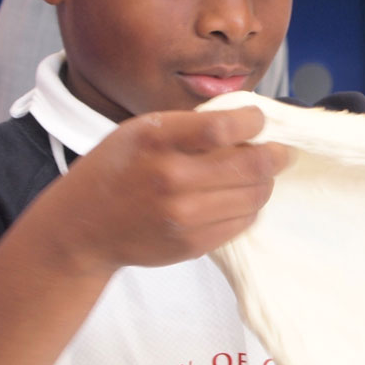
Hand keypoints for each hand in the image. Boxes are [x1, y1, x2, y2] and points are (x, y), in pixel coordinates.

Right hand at [41, 106, 290, 273]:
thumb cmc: (118, 168)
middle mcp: (171, 179)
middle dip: (276, 154)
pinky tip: (238, 197)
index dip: (253, 121)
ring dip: (265, 182)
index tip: (259, 120)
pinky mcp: (191, 244)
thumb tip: (248, 121)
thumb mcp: (143, 130)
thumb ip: (190, 125)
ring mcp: (183, 216)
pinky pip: (242, 222)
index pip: (223, 127)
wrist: (84, 226)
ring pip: (254, 196)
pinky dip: (249, 207)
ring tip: (260, 173)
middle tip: (280, 150)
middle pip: (251, 165)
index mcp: (157, 140)